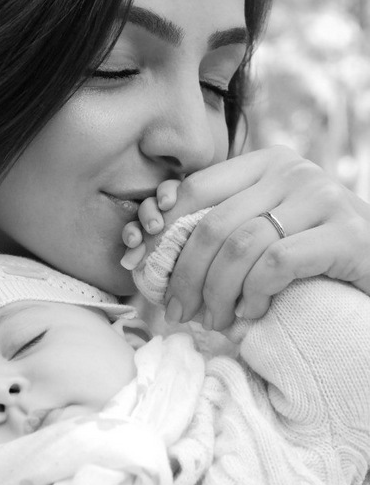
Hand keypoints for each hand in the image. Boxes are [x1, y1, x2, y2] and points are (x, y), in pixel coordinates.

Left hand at [121, 146, 369, 329]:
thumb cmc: (310, 253)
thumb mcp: (262, 229)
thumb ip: (217, 226)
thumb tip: (142, 246)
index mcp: (264, 163)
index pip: (195, 189)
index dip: (160, 229)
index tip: (137, 264)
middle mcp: (293, 170)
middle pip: (212, 223)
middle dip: (184, 274)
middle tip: (175, 311)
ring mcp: (323, 198)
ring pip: (241, 245)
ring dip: (217, 292)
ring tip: (213, 321)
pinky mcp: (347, 234)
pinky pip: (278, 263)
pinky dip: (255, 294)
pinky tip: (251, 312)